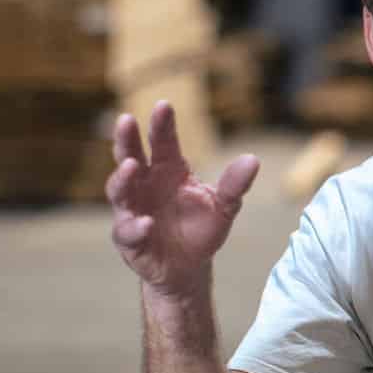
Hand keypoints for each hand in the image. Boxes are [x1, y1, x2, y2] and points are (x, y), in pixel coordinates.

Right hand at [107, 101, 259, 295]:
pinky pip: (128, 231)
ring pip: (119, 190)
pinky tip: (146, 223)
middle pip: (129, 155)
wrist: (188, 267)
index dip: (161, 124)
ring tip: (131, 166)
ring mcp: (132, 210)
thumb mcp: (224, 207)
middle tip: (126, 119)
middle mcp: (145, 184)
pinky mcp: (129, 238)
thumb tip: (253, 160)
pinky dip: (135, 226)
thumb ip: (234, 185)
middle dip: (126, 139)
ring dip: (122, 178)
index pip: (162, 142)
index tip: (164, 105)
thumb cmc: (202, 228)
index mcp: (168, 170)